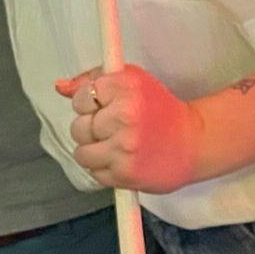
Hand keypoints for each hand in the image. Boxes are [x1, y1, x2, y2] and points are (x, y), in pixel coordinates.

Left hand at [56, 67, 207, 192]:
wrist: (195, 142)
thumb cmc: (159, 110)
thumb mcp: (131, 82)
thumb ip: (92, 80)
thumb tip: (59, 87)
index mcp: (125, 86)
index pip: (81, 97)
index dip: (89, 104)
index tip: (106, 107)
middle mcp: (124, 115)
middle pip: (79, 127)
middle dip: (91, 129)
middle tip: (114, 129)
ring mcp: (124, 146)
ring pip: (81, 152)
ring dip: (94, 151)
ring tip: (115, 146)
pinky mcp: (126, 172)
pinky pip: (94, 173)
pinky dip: (104, 169)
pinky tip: (122, 159)